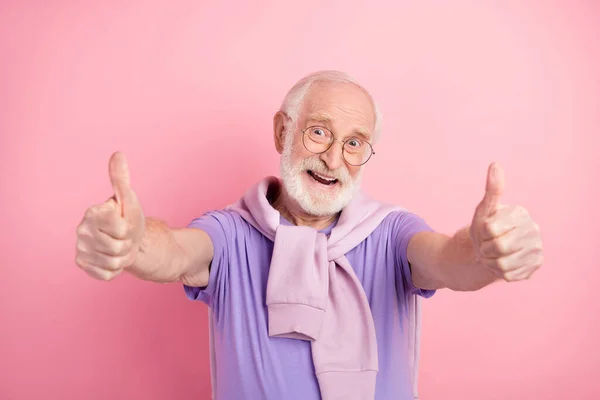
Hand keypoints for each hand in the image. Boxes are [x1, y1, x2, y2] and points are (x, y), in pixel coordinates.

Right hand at [75, 152, 145, 280]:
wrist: (129, 241)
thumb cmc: (128, 218)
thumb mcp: (129, 200)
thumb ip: (121, 179)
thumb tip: (118, 154)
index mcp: (92, 212)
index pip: (120, 229)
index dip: (128, 228)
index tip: (123, 222)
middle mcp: (81, 230)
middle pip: (117, 247)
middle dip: (126, 244)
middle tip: (123, 237)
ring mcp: (80, 248)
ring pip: (113, 262)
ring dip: (122, 257)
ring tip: (119, 247)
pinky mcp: (82, 264)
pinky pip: (107, 274)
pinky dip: (116, 269)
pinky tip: (112, 258)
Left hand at [469, 163, 542, 281]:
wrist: (488, 251)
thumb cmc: (484, 228)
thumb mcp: (483, 210)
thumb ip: (491, 190)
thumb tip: (495, 165)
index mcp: (521, 214)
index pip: (490, 229)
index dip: (482, 232)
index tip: (485, 230)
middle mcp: (534, 230)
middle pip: (498, 247)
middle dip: (486, 248)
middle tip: (488, 244)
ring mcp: (537, 249)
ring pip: (503, 264)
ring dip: (491, 262)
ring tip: (494, 254)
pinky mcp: (535, 266)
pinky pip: (509, 275)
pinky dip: (499, 273)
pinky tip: (502, 264)